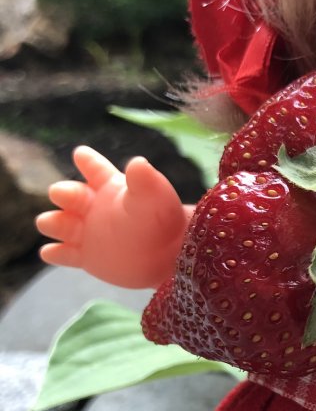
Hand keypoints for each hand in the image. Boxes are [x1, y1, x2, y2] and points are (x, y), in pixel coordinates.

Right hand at [36, 146, 189, 288]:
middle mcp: (95, 207)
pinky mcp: (87, 257)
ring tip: (49, 222)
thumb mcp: (154, 196)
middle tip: (61, 193)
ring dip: (52, 222)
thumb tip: (138, 162)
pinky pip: (64, 254)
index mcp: (111, 188)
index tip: (81, 153)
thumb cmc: (163, 220)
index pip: (94, 169)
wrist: (171, 256)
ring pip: (60, 224)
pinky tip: (49, 252)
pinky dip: (55, 253)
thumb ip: (144, 180)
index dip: (87, 160)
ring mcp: (88, 232)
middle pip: (70, 195)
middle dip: (63, 193)